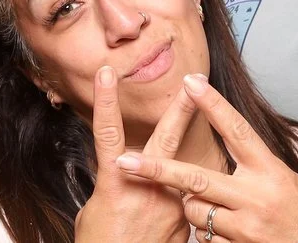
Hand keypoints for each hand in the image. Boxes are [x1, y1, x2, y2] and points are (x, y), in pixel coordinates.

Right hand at [74, 62, 197, 242]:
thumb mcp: (96, 211)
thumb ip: (114, 185)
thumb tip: (123, 172)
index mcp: (116, 184)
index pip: (108, 134)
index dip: (105, 102)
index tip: (108, 73)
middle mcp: (146, 189)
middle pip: (165, 139)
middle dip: (181, 108)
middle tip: (195, 80)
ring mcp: (168, 205)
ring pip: (182, 170)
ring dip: (188, 161)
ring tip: (201, 141)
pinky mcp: (182, 223)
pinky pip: (187, 201)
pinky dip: (187, 200)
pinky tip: (178, 211)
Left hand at [117, 75, 297, 242]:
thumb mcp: (288, 183)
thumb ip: (256, 173)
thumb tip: (225, 165)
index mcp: (271, 170)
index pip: (236, 130)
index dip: (213, 105)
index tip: (191, 82)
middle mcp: (257, 195)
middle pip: (197, 178)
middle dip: (157, 169)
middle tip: (125, 161)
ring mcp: (247, 226)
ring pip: (196, 211)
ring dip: (192, 208)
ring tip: (214, 210)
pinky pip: (207, 239)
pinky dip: (208, 235)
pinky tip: (229, 235)